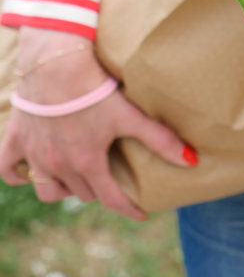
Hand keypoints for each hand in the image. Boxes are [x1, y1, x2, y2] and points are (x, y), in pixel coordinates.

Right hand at [0, 27, 196, 220]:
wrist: (56, 62)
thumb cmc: (95, 88)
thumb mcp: (130, 115)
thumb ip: (160, 139)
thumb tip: (192, 160)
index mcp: (88, 163)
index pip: (111, 199)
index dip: (129, 209)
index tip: (141, 214)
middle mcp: (59, 165)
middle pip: (82, 192)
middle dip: (98, 189)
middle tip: (109, 179)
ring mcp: (35, 154)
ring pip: (47, 190)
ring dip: (63, 188)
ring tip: (76, 176)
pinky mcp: (17, 138)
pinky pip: (9, 170)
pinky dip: (19, 175)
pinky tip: (31, 171)